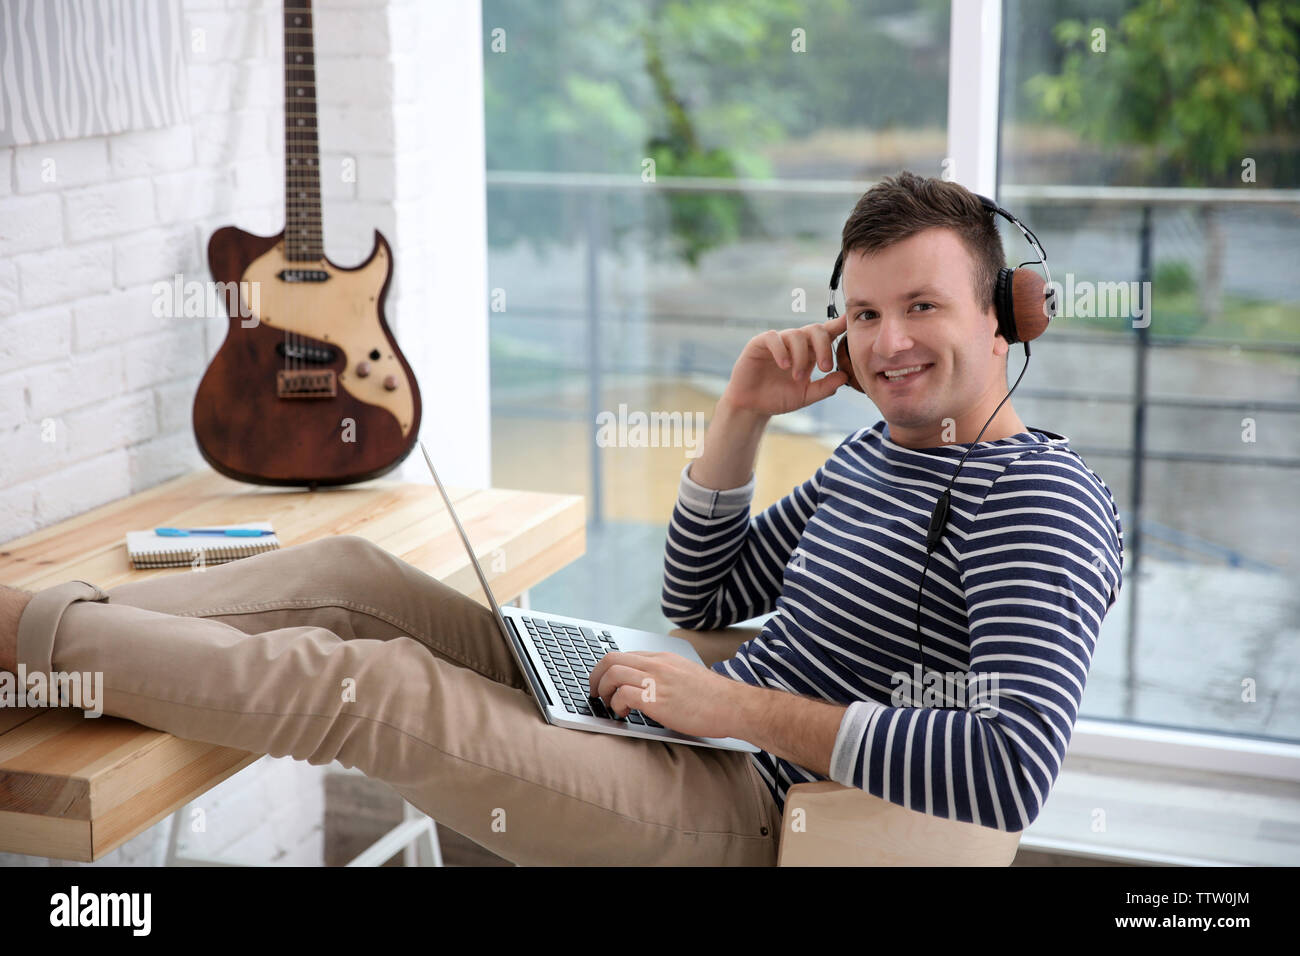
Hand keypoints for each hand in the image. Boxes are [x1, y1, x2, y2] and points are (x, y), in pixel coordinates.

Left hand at [587, 650, 742, 738]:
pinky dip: (616, 705)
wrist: (734, 705)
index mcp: (663, 657)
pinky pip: (623, 696)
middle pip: (611, 659)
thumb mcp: (687, 676)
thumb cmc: (715, 697)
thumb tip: (648, 688)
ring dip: (602, 690)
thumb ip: (666, 676)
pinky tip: (623, 714)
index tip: (604, 682)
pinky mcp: (657, 699)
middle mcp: (657, 664)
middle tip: (595, 692)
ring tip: (608, 704)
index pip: (625, 654)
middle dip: (596, 676)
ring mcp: (656, 680)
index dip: (608, 669)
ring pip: (612, 674)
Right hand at [722, 314, 848, 416]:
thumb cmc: (778, 398)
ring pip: (797, 334)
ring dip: (801, 356)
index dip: (838, 325)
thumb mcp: (806, 396)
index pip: (826, 333)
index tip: (849, 320)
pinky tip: (785, 365)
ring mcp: (778, 342)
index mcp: (809, 352)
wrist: (753, 407)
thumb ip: (825, 387)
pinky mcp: (759, 343)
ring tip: (797, 377)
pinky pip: (774, 338)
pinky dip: (782, 350)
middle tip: (825, 369)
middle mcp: (795, 343)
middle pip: (816, 330)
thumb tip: (845, 376)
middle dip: (824, 347)